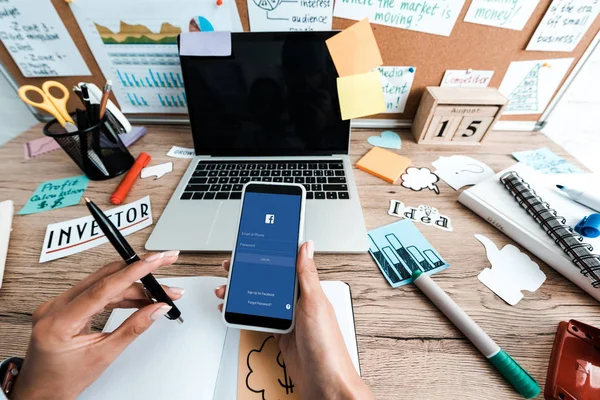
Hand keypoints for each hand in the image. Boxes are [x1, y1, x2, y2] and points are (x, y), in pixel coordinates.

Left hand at [11, 251, 183, 399]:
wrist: (40, 391)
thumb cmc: (62, 380)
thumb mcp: (103, 355)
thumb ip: (133, 328)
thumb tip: (156, 309)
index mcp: (60, 321)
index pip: (104, 287)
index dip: (134, 271)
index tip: (156, 261)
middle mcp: (54, 307)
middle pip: (106, 280)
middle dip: (139, 273)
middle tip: (164, 267)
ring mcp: (57, 305)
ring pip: (103, 284)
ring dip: (133, 286)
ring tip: (158, 293)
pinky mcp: (64, 306)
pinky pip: (96, 292)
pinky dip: (119, 293)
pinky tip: (138, 298)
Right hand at [215, 241, 372, 399]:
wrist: (325, 383)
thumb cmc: (327, 346)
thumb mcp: (314, 304)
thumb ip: (307, 275)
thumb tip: (306, 246)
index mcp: (309, 291)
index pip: (286, 266)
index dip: (269, 255)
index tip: (252, 247)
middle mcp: (299, 303)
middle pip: (269, 281)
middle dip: (249, 273)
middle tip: (231, 267)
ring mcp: (289, 319)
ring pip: (261, 299)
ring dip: (242, 293)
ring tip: (226, 289)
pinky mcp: (280, 335)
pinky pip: (260, 319)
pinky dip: (245, 314)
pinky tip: (235, 309)